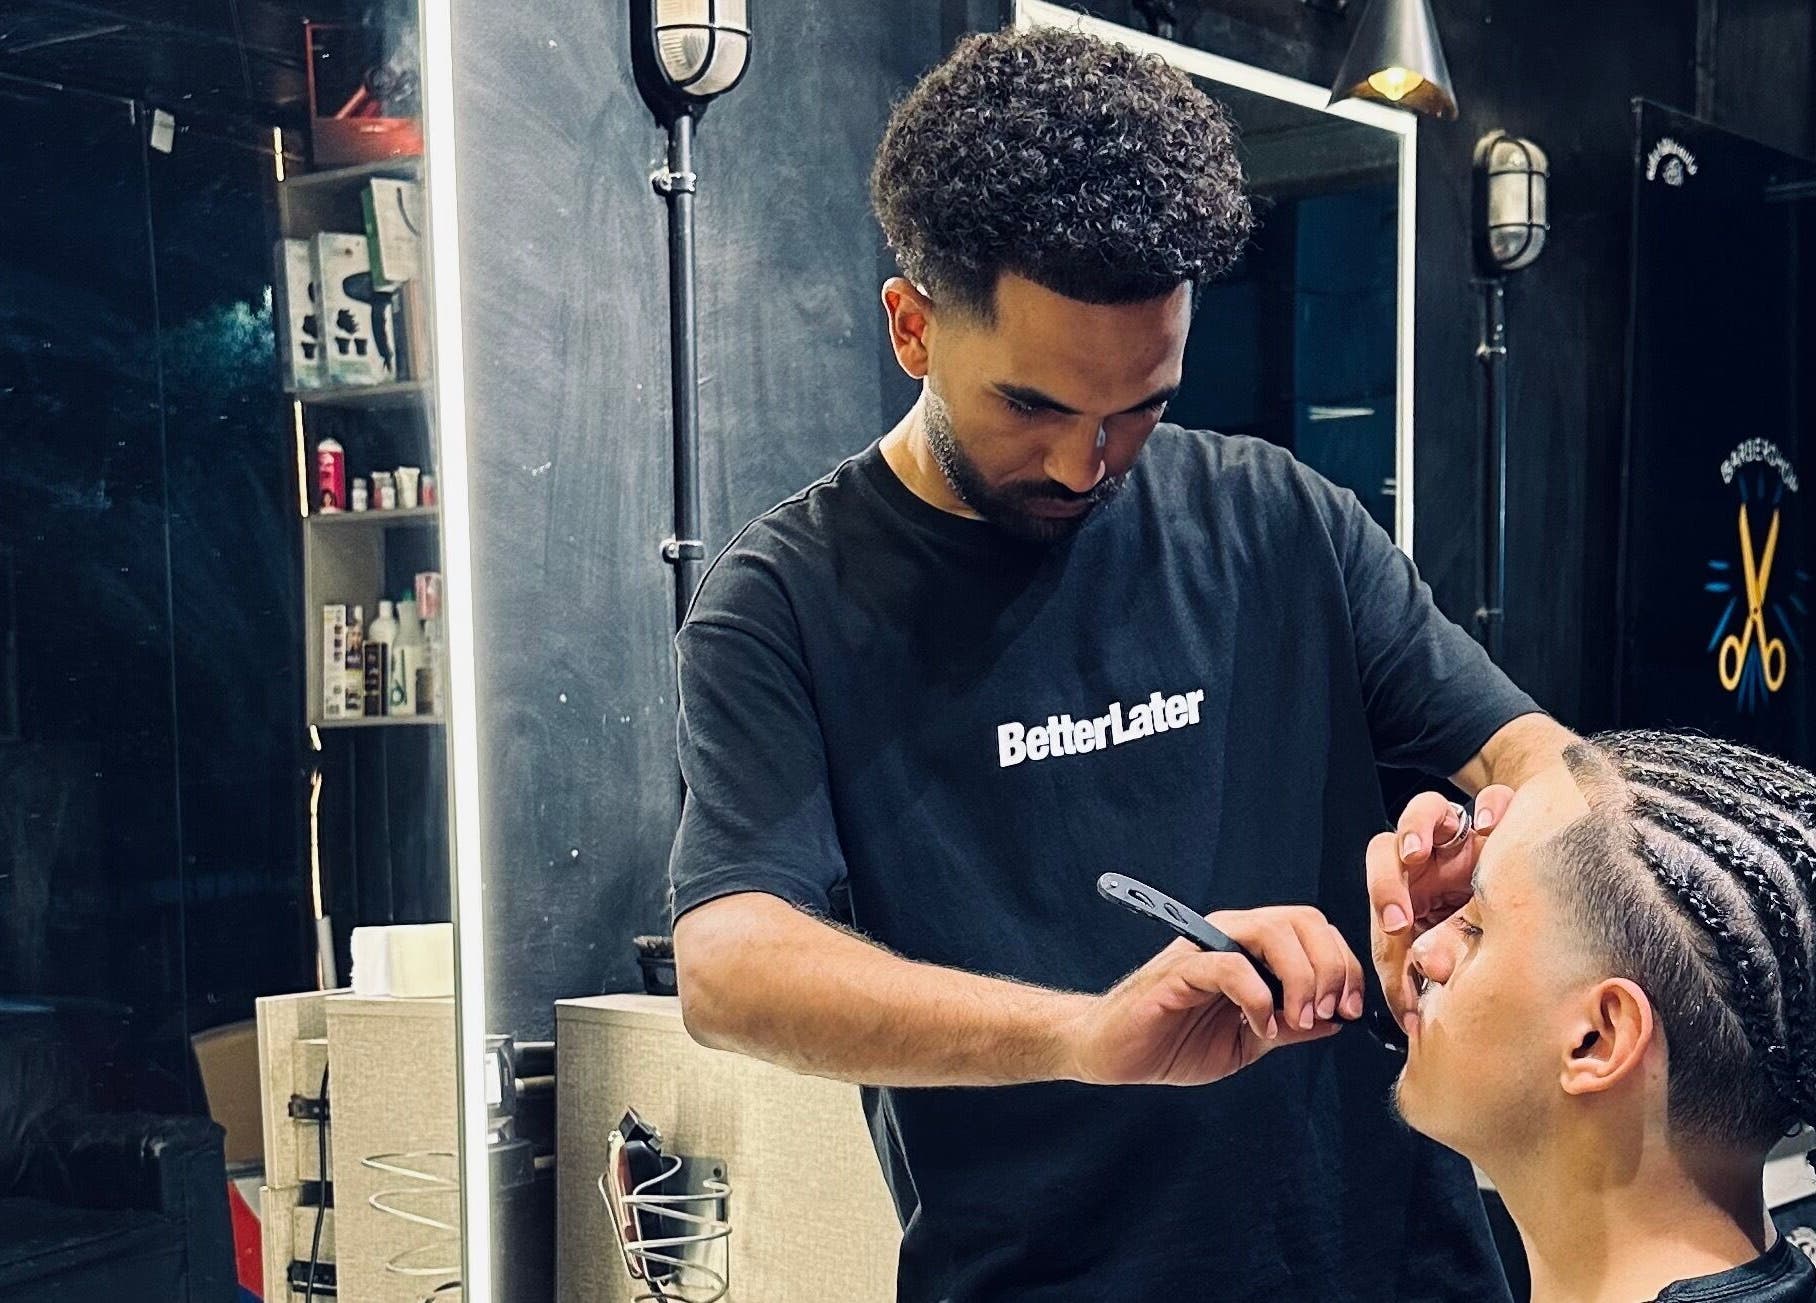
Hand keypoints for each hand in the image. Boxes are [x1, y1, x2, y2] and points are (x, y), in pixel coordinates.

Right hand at [1064, 906, 1364, 1086]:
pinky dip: (1258, 997)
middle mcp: (1229, 935)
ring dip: (1300, 977)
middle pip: (1301, 921)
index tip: (1351, 1010)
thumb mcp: (1250, 1039)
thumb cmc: (1175, 1041)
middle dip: (1331, 967)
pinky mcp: (1179, 971)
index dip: (1343, 965)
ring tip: (1299, 1018)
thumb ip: (1291, 1026)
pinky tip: (1260, 1025)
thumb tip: (1340, 1021)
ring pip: (1271, 932)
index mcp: (1250, 946)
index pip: (1313, 930)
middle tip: (1330, 1012)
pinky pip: (1230, 966)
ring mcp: (1203, 947)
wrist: (1115, 1053)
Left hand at [1365, 786, 1513, 1032]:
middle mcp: (1431, 857)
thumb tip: (1413, 1016)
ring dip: (1414, 830)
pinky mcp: (1500, 819)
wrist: (1556, 893)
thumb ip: (1432, 975)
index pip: (1381, 900)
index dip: (1381, 929)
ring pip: (1423, 810)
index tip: (1395, 943)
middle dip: (1383, 884)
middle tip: (1397, 921)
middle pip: (1385, 850)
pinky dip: (1490, 807)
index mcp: (1411, 890)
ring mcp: (1462, 834)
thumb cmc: (1495, 930)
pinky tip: (1490, 826)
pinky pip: (1490, 799)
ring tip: (1415, 855)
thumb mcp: (1460, 953)